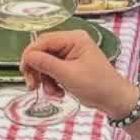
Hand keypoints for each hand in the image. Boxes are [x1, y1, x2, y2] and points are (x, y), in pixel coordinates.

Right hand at [20, 30, 136, 117]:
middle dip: (37, 70)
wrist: (114, 100)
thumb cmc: (97, 85)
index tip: (24, 71)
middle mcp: (71, 42)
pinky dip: (52, 82)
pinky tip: (59, 93)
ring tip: (53, 93)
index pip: (43, 41)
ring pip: (45, 63)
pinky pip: (52, 70)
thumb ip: (46, 64)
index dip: (30, 55)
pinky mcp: (70, 65)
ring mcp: (71, 54)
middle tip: (32, 86)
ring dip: (45, 79)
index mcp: (74, 39)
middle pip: (42, 51)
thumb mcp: (68, 75)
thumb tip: (27, 57)